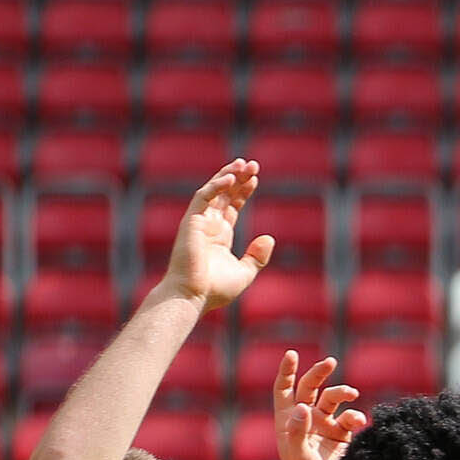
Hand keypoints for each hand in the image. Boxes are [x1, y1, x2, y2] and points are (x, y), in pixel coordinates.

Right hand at [152, 159, 274, 311]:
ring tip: (243, 163)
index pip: (231, 206)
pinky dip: (215, 186)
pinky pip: (201, 198)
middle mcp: (208, 225)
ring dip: (227, 176)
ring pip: (212, 191)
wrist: (192, 296)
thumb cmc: (215, 289)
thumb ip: (257, 256)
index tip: (255, 179)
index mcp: (219, 235)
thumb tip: (269, 238)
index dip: (242, 191)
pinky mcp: (190, 222)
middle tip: (252, 164)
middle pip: (223, 194)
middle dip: (237, 177)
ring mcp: (198, 222)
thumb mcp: (245, 272)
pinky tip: (230, 179)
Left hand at [270, 351, 366, 459]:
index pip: (283, 390)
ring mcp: (324, 426)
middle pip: (310, 387)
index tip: (292, 354)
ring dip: (342, 392)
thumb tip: (304, 406)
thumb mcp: (298, 455)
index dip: (286, 371)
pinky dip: (356, 415)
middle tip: (330, 362)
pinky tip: (359, 421)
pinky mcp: (342, 435)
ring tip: (351, 394)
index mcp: (287, 421)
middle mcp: (305, 420)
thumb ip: (298, 430)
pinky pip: (350, 417)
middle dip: (319, 374)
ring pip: (333, 399)